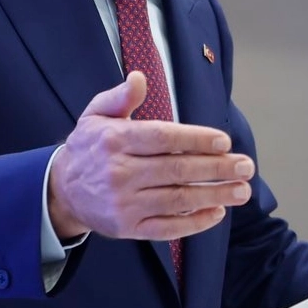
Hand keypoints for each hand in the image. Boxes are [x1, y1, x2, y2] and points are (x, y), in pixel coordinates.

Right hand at [47, 72, 254, 240]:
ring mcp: (125, 204)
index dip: (196, 140)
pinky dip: (194, 223)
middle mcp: (120, 173)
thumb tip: (139, 78)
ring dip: (214, 196)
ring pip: (177, 200)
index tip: (225, 141)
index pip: (163, 139)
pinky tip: (216, 213)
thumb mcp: (96, 114)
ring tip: (242, 190)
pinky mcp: (128, 229)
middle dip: (217, 168)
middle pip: (177, 170)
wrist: (62, 191)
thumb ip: (120, 97)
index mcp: (115, 140)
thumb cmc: (89, 147)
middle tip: (246, 166)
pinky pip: (167, 228)